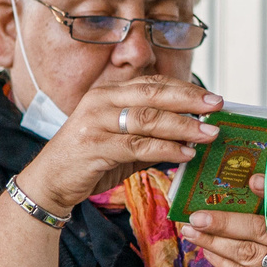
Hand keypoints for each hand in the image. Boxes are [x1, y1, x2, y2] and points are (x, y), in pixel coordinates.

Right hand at [15, 76, 221, 214]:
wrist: (49, 183)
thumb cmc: (88, 161)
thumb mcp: (122, 142)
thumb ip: (151, 137)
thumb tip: (191, 136)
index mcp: (107, 93)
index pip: (152, 84)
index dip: (185, 89)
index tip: (212, 97)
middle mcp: (100, 101)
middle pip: (153, 95)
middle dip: (189, 100)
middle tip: (217, 108)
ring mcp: (95, 122)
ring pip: (148, 119)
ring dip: (183, 126)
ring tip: (208, 133)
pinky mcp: (94, 146)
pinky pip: (138, 146)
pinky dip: (165, 149)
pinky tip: (185, 154)